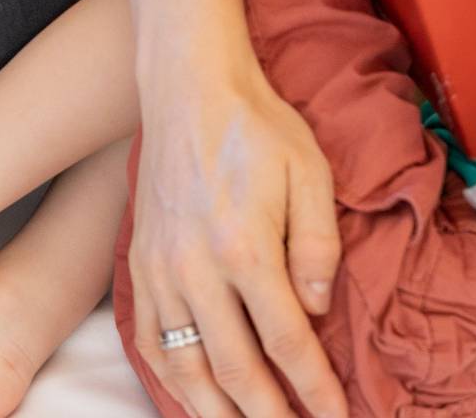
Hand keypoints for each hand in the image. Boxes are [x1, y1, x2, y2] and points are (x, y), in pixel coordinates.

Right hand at [128, 57, 347, 417]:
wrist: (189, 90)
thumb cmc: (259, 127)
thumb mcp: (311, 175)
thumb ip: (319, 246)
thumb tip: (318, 310)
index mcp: (248, 250)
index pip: (288, 341)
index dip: (315, 388)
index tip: (335, 417)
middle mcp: (197, 271)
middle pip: (235, 370)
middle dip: (268, 416)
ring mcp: (161, 272)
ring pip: (186, 366)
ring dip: (216, 412)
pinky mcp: (139, 265)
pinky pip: (151, 340)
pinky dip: (171, 379)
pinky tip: (192, 397)